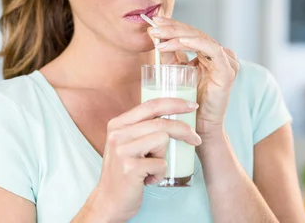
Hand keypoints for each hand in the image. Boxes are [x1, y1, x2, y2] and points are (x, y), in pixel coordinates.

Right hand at [88, 98, 200, 221]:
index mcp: (118, 124)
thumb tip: (174, 114)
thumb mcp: (127, 144)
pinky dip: (160, 174)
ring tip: (151, 167)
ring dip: (164, 157)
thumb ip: (142, 128)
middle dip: (184, 131)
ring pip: (162, 140)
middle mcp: (118, 134)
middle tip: (195, 139)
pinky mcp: (130, 168)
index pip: (151, 105)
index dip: (174, 103)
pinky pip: (161, 164)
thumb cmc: (124, 172)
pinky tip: (147, 179)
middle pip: (161, 123)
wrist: (109, 201)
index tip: (192, 106)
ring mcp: (122, 150)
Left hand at [147, 16, 239, 137]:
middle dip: (171, 28)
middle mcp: (220, 55)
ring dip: (178, 35)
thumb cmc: (187, 103)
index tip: (153, 22)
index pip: (190, 33)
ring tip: (159, 36)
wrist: (198, 128)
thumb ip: (169, 56)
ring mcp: (226, 62)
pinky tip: (178, 41)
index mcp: (209, 54)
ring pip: (201, 38)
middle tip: (153, 25)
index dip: (172, 26)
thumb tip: (155, 37)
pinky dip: (195, 43)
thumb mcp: (175, 74)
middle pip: (194, 34)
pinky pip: (213, 50)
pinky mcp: (228, 72)